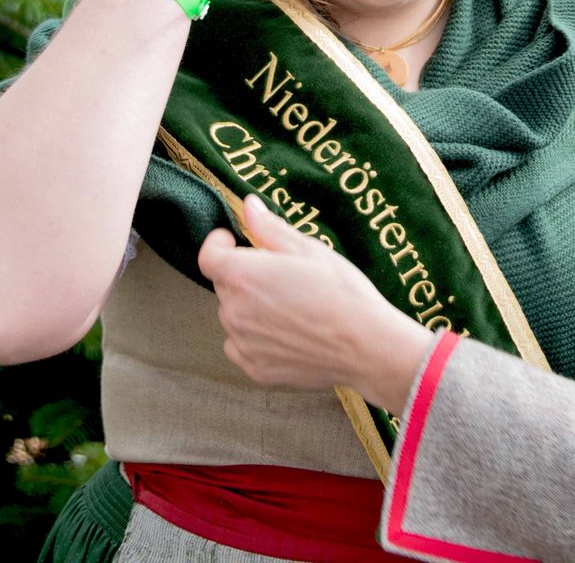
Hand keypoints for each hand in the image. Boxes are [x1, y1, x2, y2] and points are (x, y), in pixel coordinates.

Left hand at [199, 196, 434, 411]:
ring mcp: (242, 344)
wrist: (367, 347)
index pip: (208, 256)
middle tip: (283, 278)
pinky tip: (290, 334)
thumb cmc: (342, 293)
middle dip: (245, 276)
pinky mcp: (254, 369)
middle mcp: (233, 311)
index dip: (219, 244)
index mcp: (242, 275)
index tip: (236, 241)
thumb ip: (269, 228)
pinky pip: (243, 346)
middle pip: (225, 286)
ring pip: (235, 316)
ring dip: (251, 308)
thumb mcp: (308, 250)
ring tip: (292, 309)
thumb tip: (248, 206)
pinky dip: (258, 339)